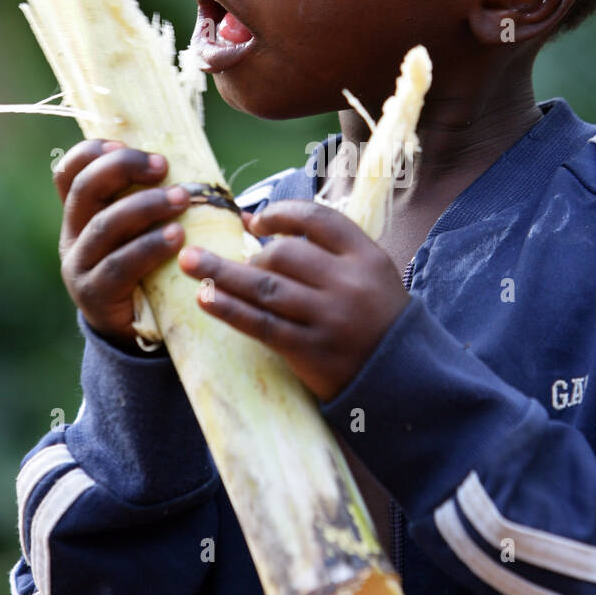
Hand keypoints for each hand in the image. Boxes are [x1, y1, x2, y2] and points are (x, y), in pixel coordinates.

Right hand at [54, 139, 190, 349]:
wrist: (136, 330)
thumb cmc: (149, 267)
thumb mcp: (141, 229)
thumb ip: (147, 198)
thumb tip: (186, 158)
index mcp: (80, 214)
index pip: (68, 174)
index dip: (91, 153)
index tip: (124, 143)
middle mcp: (72, 236)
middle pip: (85, 190)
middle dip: (123, 168)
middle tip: (163, 165)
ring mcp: (79, 266)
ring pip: (104, 226)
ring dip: (145, 206)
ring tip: (182, 199)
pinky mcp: (95, 295)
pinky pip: (120, 265)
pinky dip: (150, 247)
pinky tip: (177, 237)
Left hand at [178, 200, 410, 401]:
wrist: (407, 380)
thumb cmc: (379, 320)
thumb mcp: (370, 275)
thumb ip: (326, 250)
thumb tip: (253, 224)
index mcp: (367, 257)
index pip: (317, 220)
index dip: (280, 214)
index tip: (255, 219)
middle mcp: (348, 284)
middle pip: (286, 253)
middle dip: (250, 254)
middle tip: (227, 258)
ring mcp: (329, 318)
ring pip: (265, 286)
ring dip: (221, 273)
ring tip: (188, 262)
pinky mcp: (311, 351)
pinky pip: (262, 325)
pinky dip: (230, 309)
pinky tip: (205, 297)